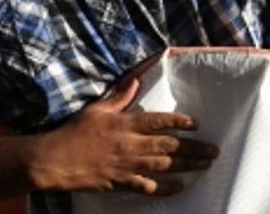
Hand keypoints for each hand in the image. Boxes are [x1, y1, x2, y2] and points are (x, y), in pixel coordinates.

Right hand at [29, 77, 217, 195]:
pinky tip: (179, 187)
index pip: (160, 121)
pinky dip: (166, 188)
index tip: (196, 124)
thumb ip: (119, 97)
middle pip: (170, 146)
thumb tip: (135, 81)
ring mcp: (128, 165)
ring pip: (165, 166)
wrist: (57, 160)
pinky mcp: (122, 182)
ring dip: (187, 166)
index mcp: (126, 123)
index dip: (180, 122)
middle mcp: (131, 144)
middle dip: (194, 148)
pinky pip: (149, 187)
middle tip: (213, 151)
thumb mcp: (97, 109)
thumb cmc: (74, 132)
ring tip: (204, 166)